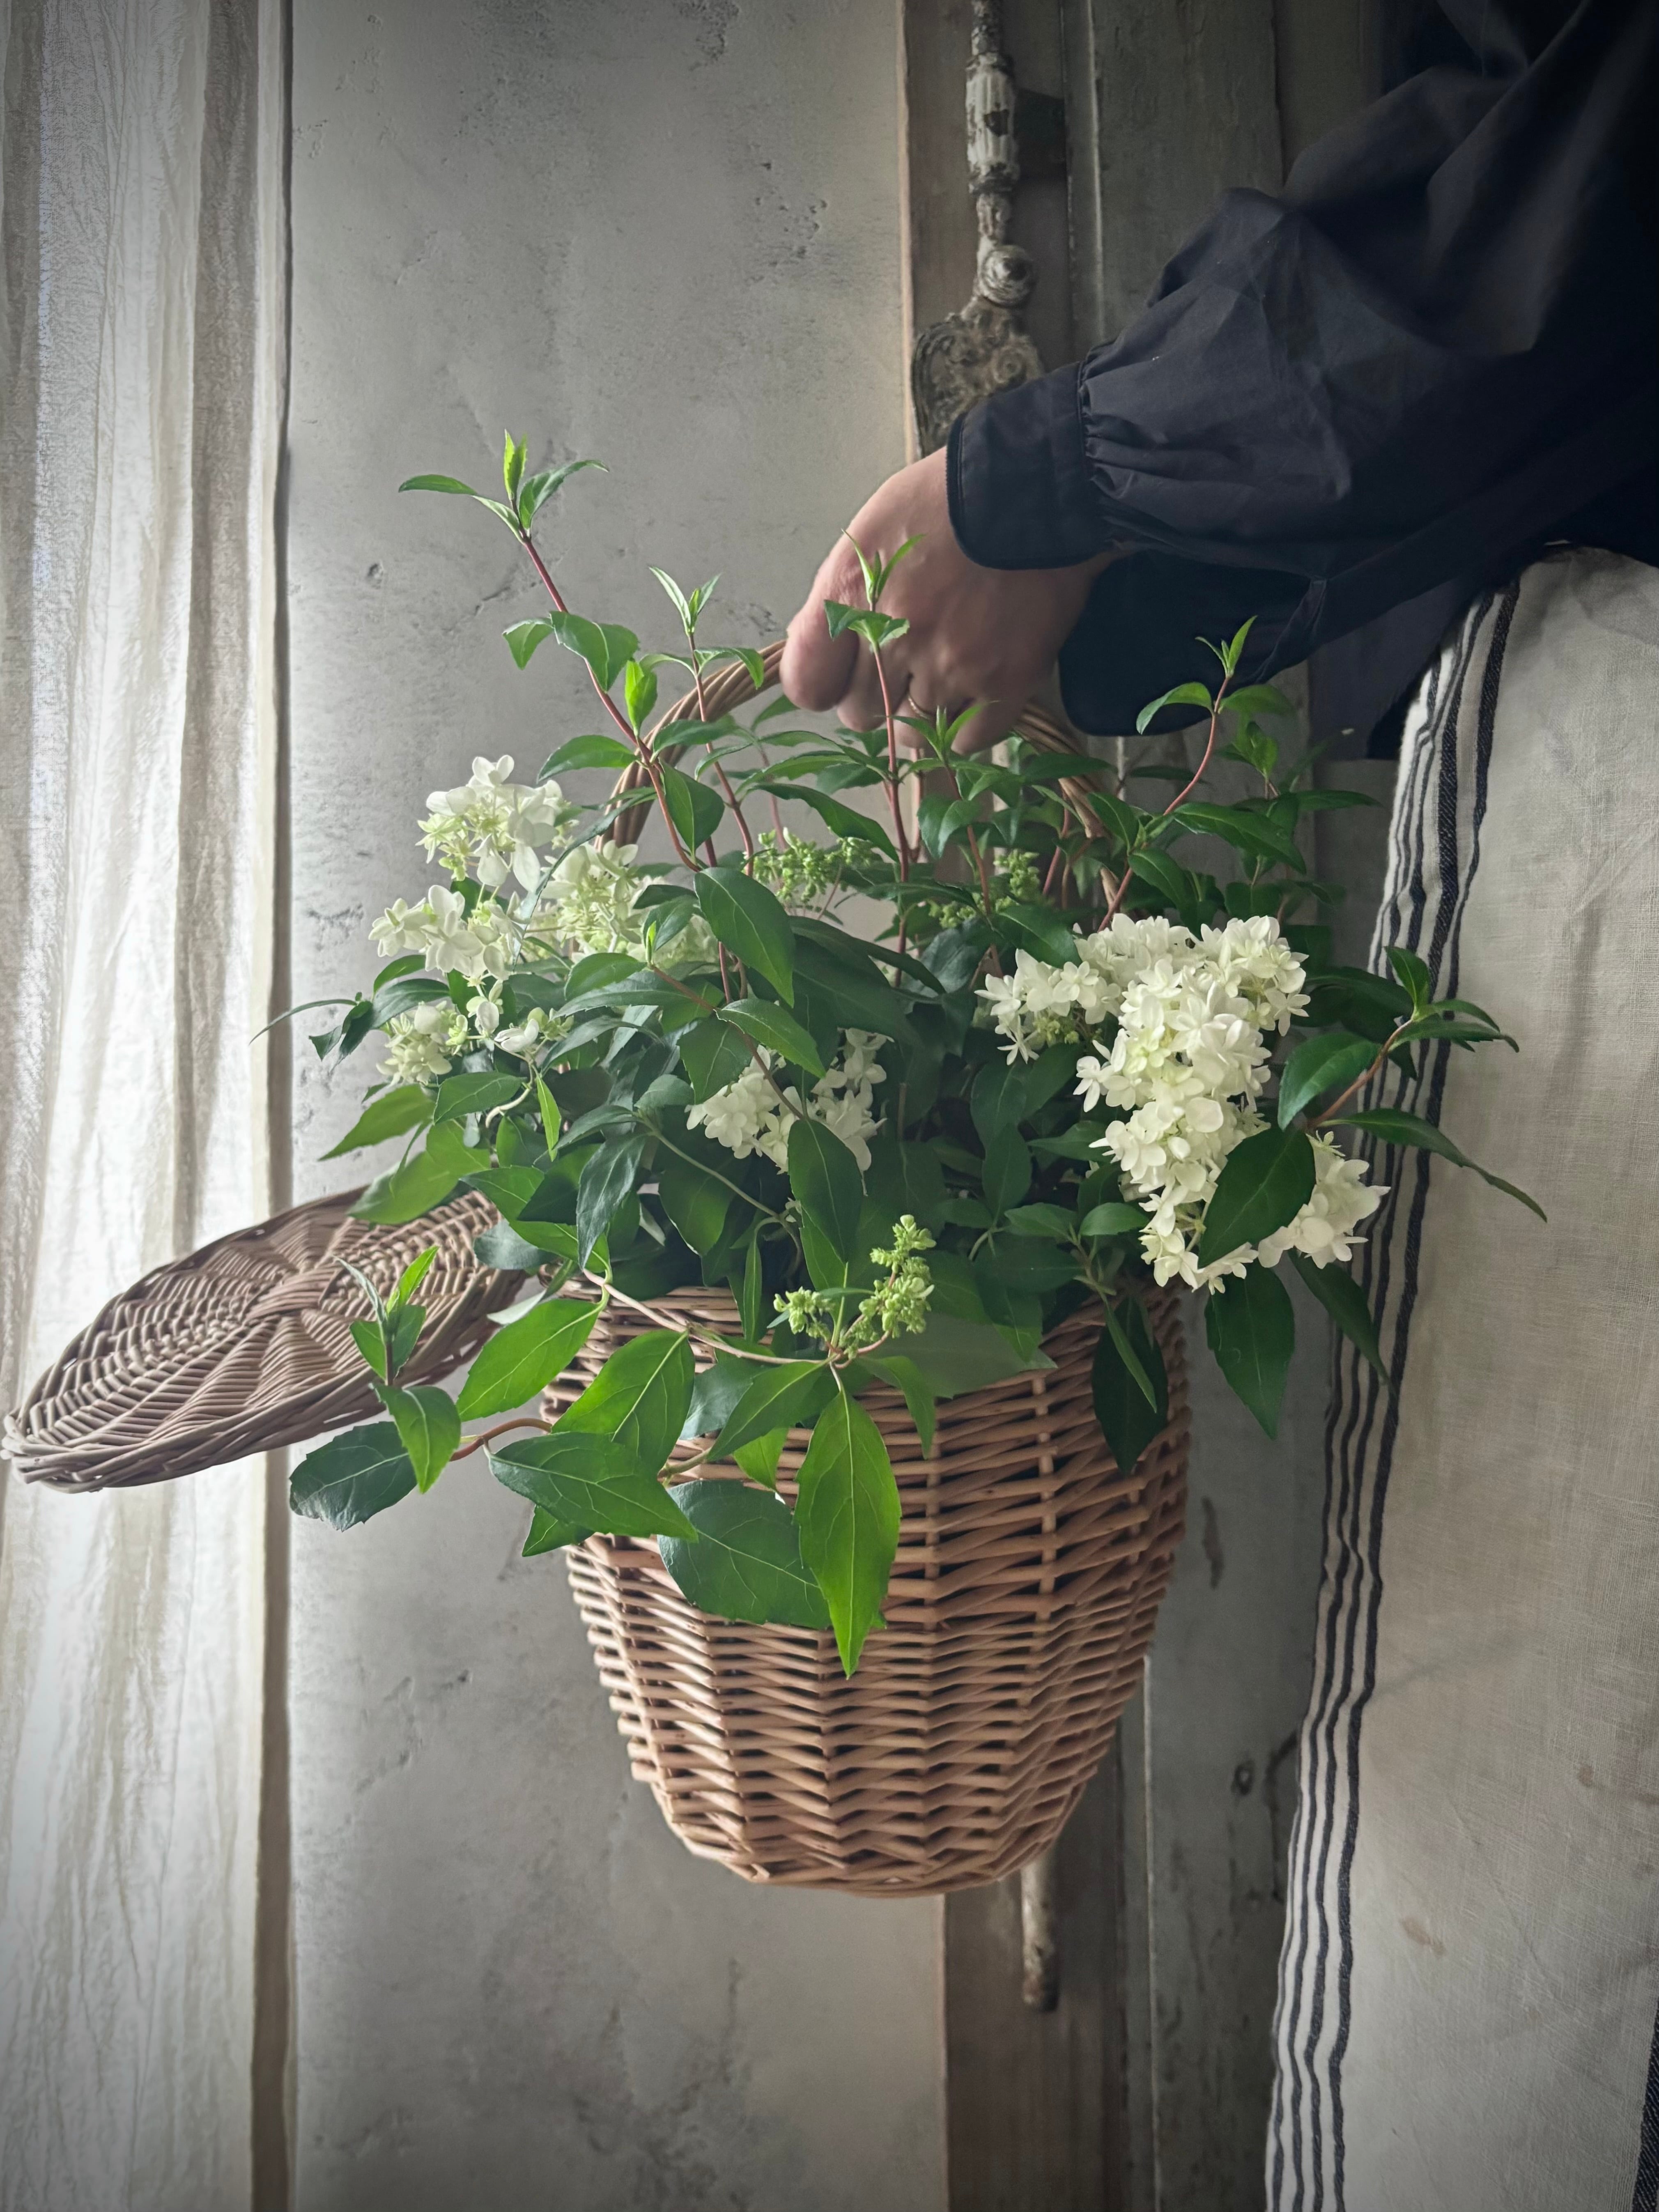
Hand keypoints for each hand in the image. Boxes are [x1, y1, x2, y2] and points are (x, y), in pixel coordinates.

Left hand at [780, 447, 1114, 751]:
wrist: (1042, 488)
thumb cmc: (951, 500)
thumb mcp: (874, 528)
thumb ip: (840, 594)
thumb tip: (817, 649)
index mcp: (852, 592)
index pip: (807, 682)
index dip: (824, 685)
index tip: (842, 675)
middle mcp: (894, 636)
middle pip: (861, 713)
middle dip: (877, 695)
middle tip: (906, 662)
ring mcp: (951, 665)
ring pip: (913, 732)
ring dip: (923, 711)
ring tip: (946, 672)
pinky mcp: (1004, 683)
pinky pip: (968, 740)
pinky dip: (966, 725)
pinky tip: (976, 688)